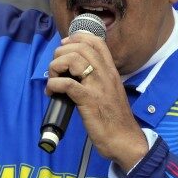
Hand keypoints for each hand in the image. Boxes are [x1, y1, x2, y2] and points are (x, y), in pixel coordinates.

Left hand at [46, 33, 147, 171]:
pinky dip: (54, 84)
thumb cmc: (114, 118)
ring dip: (55, 67)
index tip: (65, 47)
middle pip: (80, 47)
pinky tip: (52, 92)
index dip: (77, 38)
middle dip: (61, 53)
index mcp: (110, 70)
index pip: (96, 41)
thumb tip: (75, 71)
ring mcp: (97, 86)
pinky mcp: (88, 101)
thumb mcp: (110, 91)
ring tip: (53, 80)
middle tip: (56, 69)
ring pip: (72, 60)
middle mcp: (105, 74)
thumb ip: (97, 78)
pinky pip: (67, 84)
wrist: (125, 140)